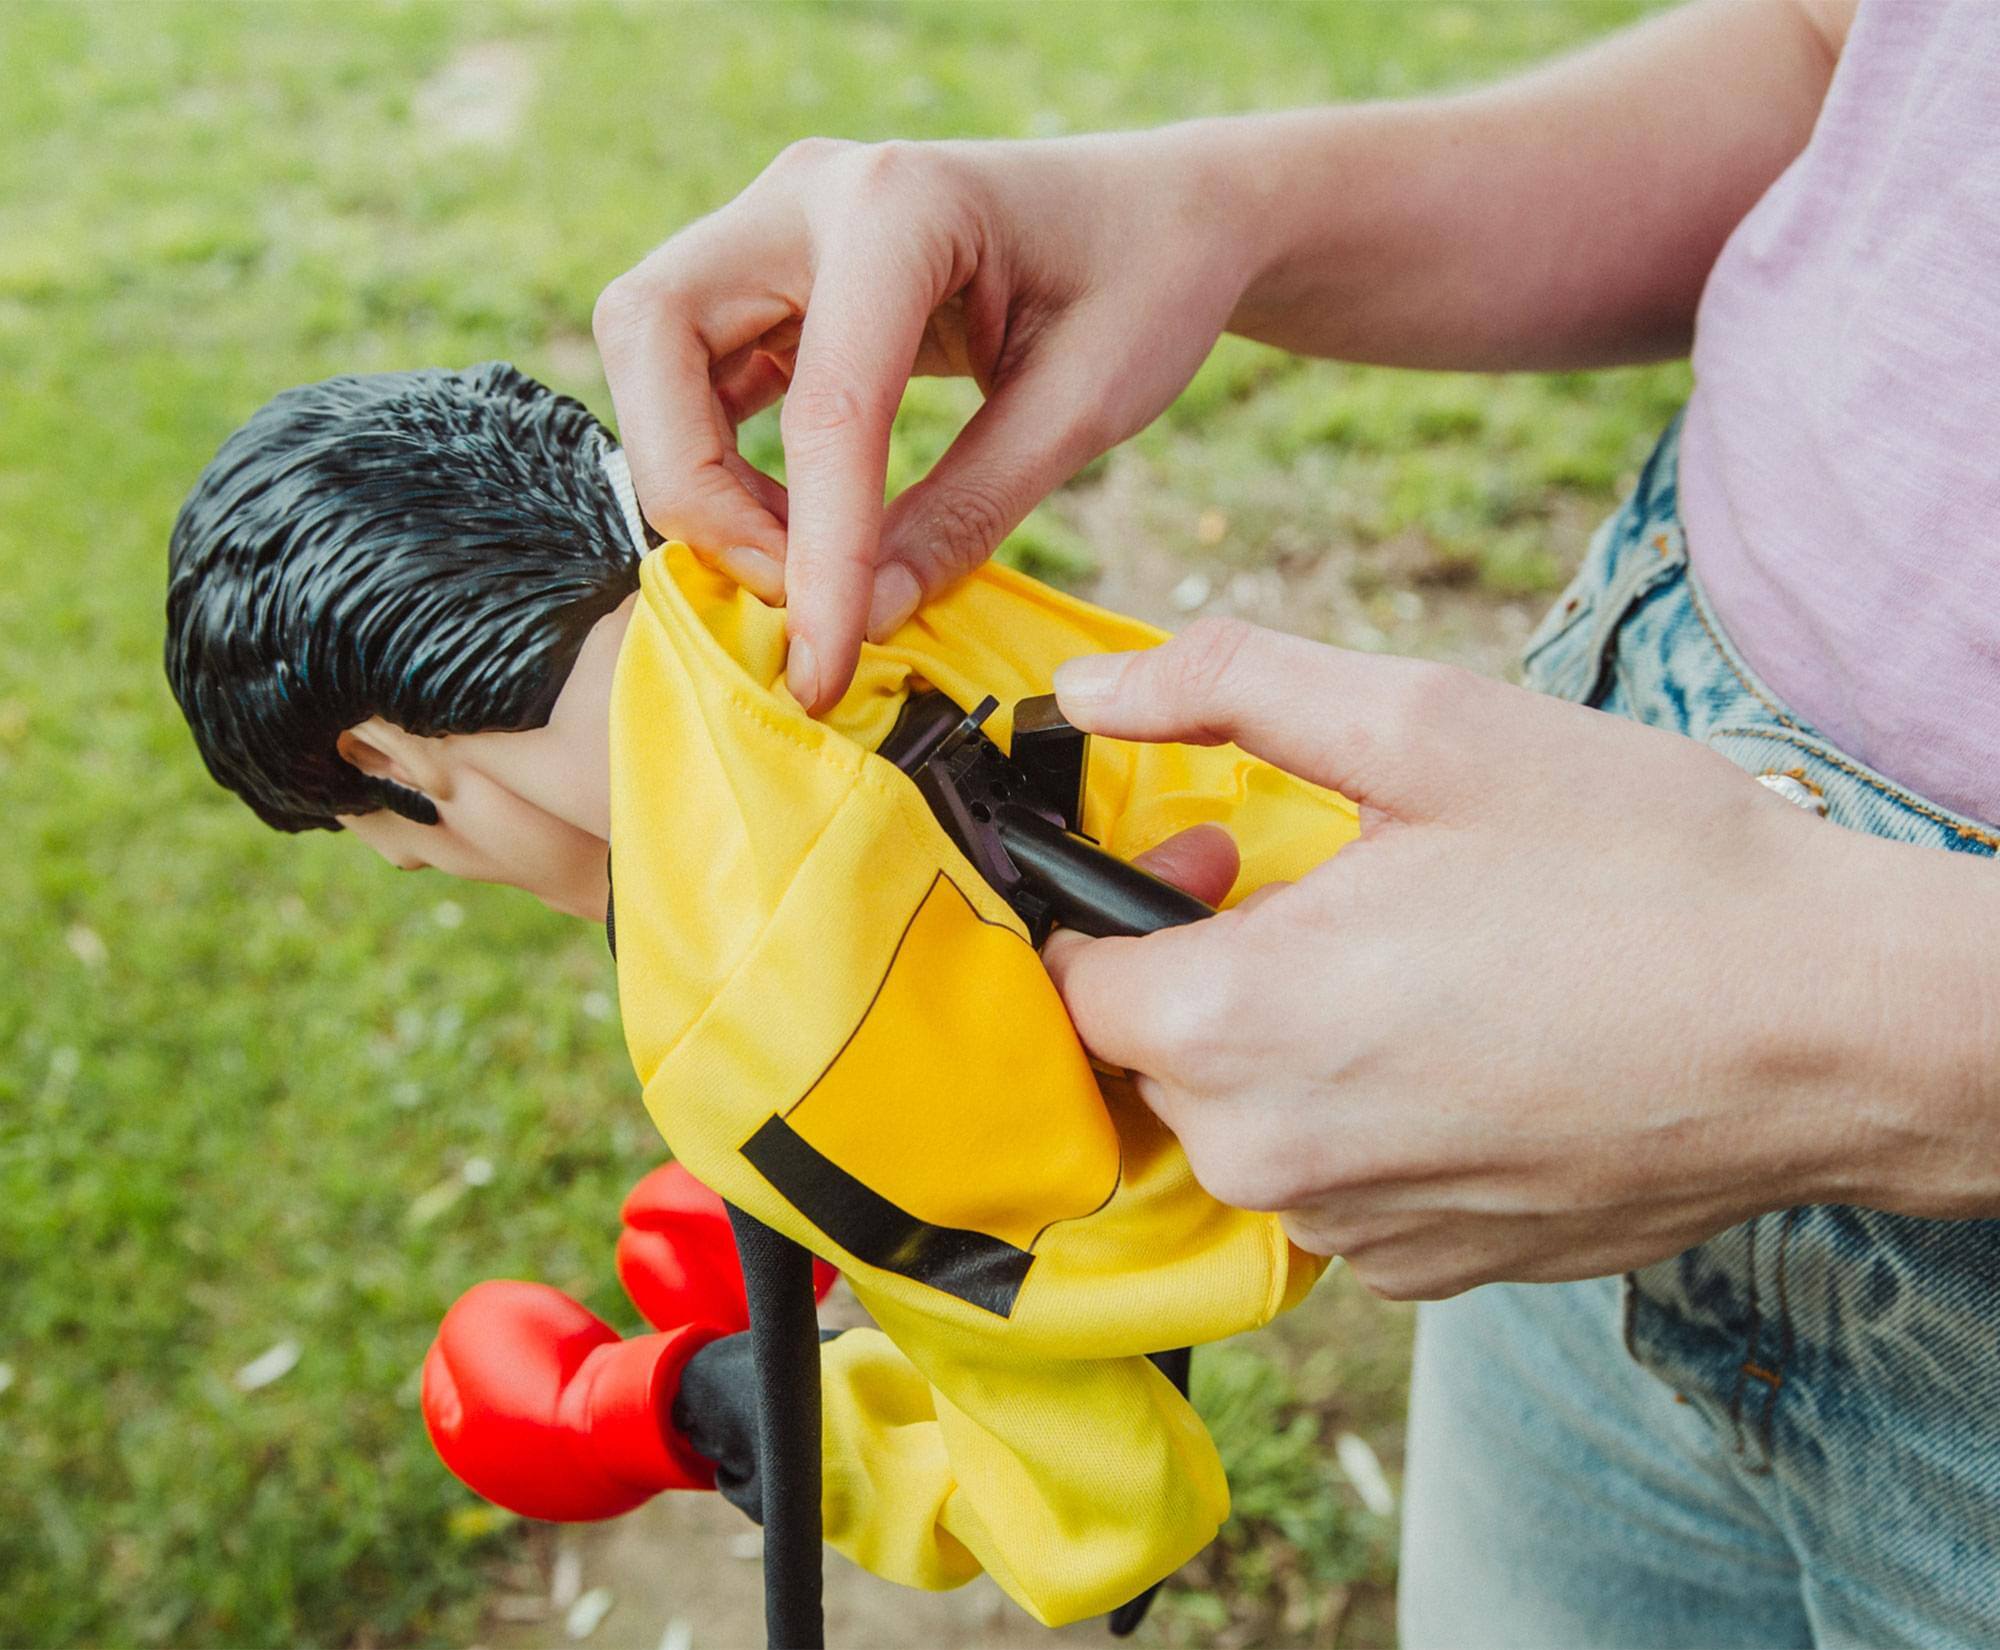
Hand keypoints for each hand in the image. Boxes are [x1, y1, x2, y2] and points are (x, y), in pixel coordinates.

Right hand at [593, 130, 1250, 710]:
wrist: (1165, 210)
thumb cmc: (1146, 283)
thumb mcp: (1081, 411)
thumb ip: (966, 517)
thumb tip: (861, 621)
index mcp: (903, 204)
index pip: (824, 406)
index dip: (815, 554)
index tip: (823, 668)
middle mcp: (812, 192)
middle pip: (653, 334)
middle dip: (690, 485)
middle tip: (785, 588)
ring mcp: (778, 224)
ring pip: (651, 353)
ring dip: (696, 476)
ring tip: (802, 562)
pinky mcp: (772, 274)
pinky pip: (692, 371)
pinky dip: (721, 460)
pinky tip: (798, 524)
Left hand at [1041, 619, 1950, 1299]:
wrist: (1829, 1025)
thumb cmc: (1639, 867)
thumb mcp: (1426, 725)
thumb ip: (1224, 686)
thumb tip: (1086, 689)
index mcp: (1236, 1024)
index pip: (1072, 986)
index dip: (1121, 904)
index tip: (1218, 853)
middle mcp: (1271, 1158)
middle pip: (1150, 1059)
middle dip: (1198, 965)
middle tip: (1311, 887)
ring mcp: (1351, 1231)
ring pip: (1241, 1126)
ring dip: (1281, 1043)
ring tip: (1401, 961)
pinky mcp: (1426, 1270)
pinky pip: (1330, 1187)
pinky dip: (1358, 1119)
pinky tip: (1458, 1052)